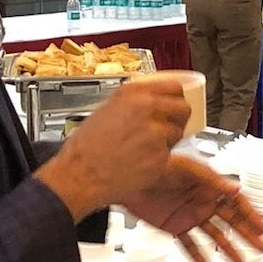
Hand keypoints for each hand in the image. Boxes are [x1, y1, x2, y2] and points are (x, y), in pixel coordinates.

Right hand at [35, 79, 189, 219]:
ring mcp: (155, 133)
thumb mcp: (106, 109)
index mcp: (132, 94)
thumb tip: (152, 100)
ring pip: (178, 132)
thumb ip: (133, 102)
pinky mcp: (160, 156)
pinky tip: (142, 159)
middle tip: (169, 125)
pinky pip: (170, 153)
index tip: (175, 102)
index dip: (176, 97)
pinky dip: (160, 157)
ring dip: (169, 139)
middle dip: (178, 118)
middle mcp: (146, 109)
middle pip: (183, 108)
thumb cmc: (86, 147)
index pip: (174, 87)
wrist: (79, 174)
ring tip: (148, 146)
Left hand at [123, 155, 262, 261]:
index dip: (252, 215)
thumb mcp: (188, 170)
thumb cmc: (159, 166)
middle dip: (247, 234)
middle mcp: (203, 202)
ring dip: (228, 248)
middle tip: (260, 247)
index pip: (237, 203)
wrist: (132, 179)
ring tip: (239, 261)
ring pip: (214, 235)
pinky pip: (190, 244)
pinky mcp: (175, 226)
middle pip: (231, 221)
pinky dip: (199, 256)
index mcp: (210, 186)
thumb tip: (235, 188)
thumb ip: (212, 180)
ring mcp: (190, 215)